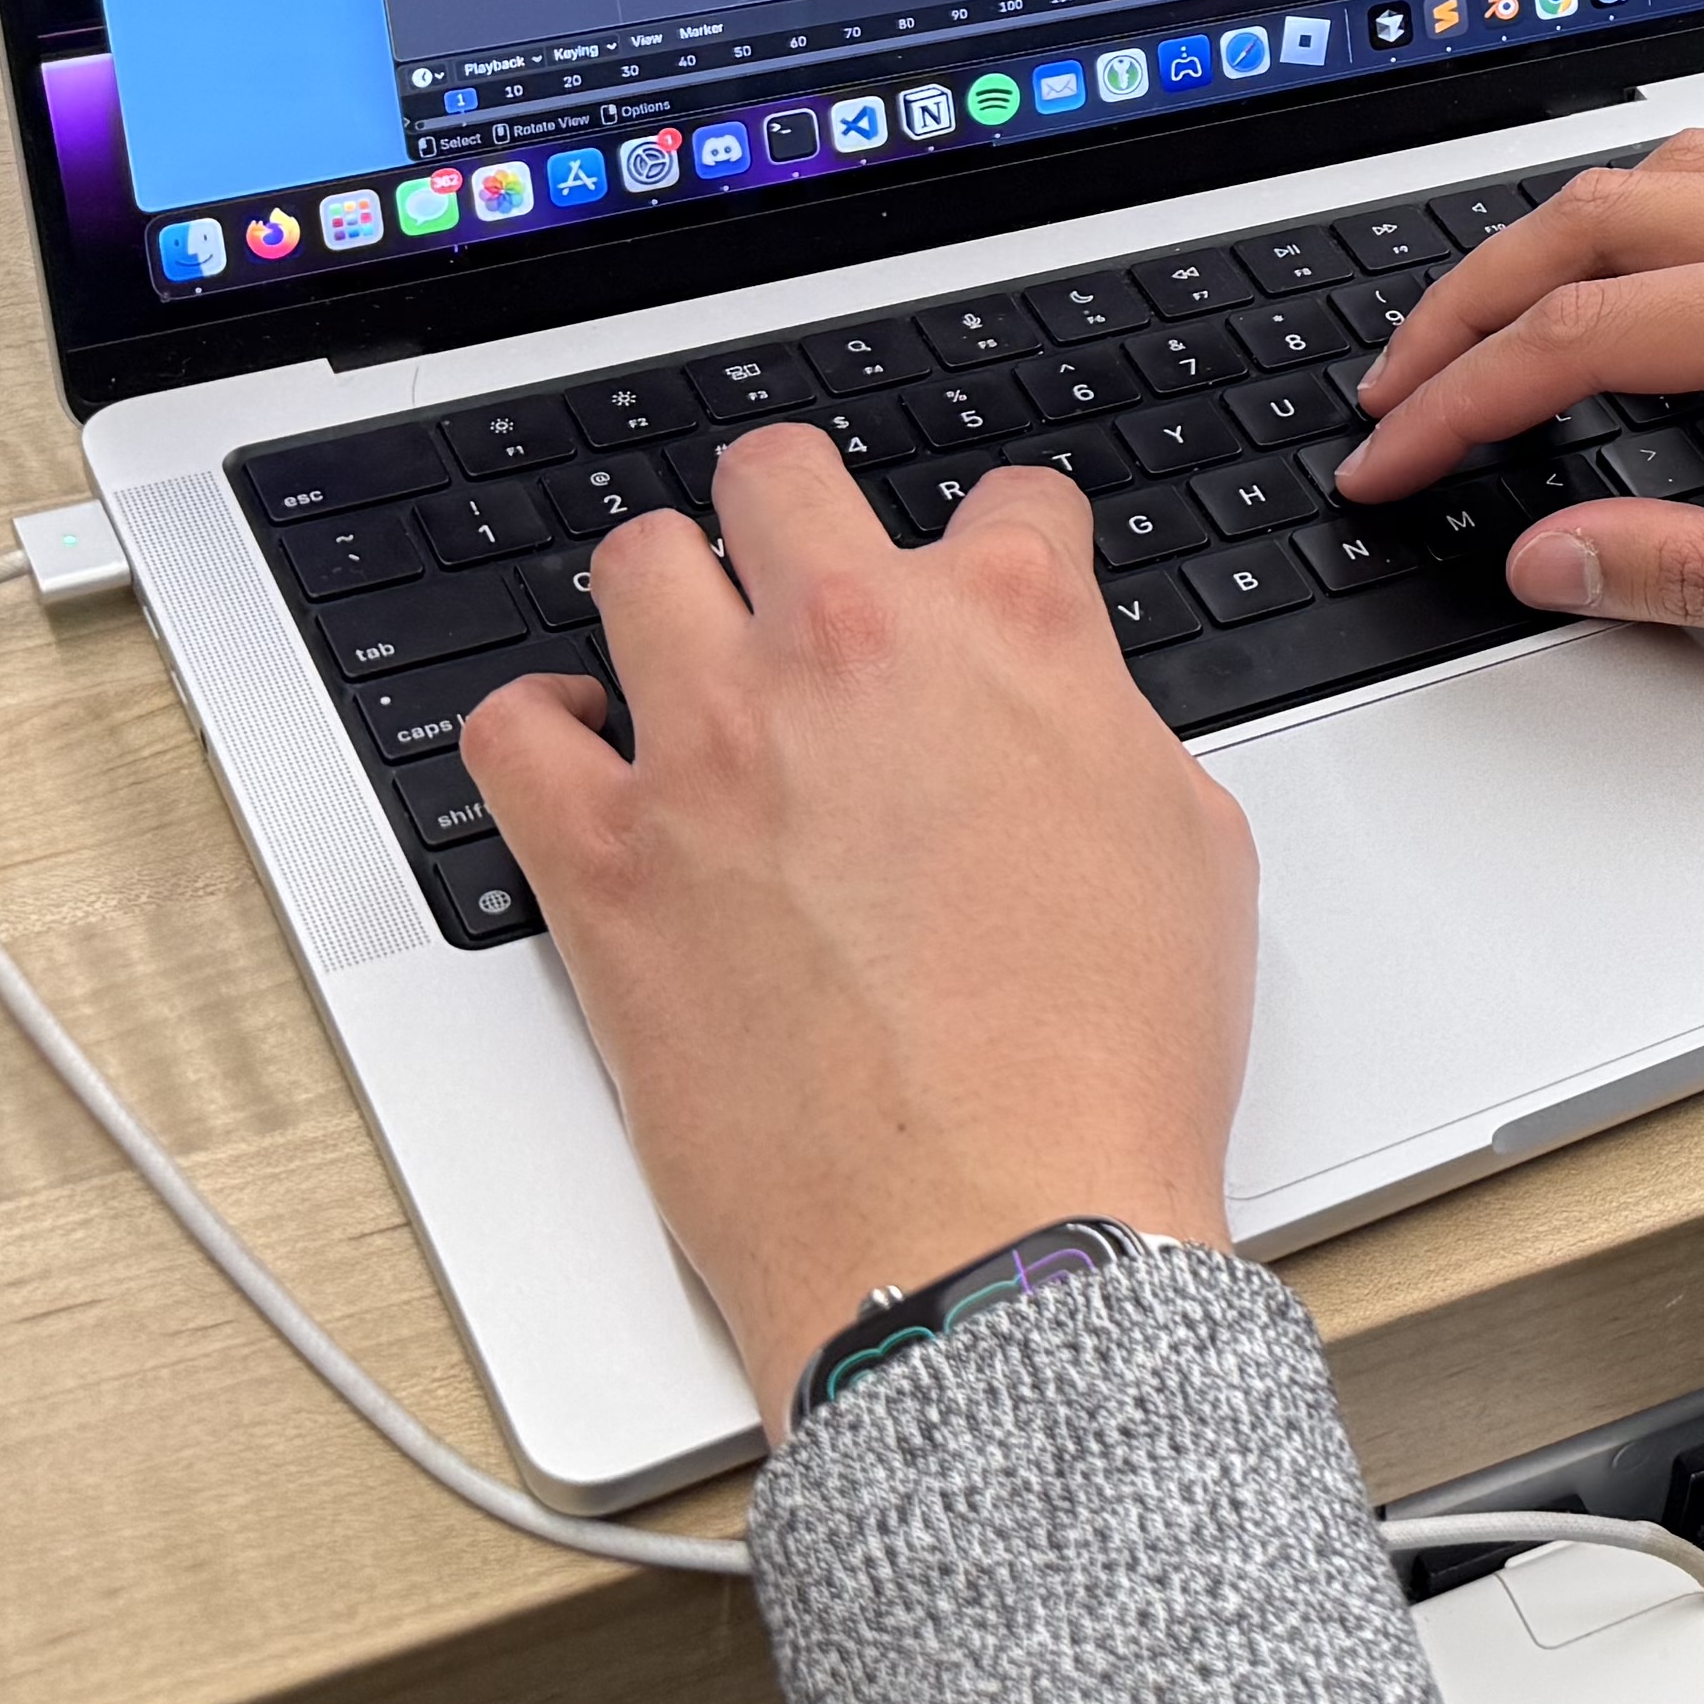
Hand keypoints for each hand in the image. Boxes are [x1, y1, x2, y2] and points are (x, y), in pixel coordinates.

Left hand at [458, 437, 1254, 1425]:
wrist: (995, 1227)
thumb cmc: (1106, 1069)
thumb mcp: (1194, 854)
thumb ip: (1109, 738)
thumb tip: (1061, 728)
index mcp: (1015, 631)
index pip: (1010, 500)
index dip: (1014, 541)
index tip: (996, 581)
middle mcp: (849, 651)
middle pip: (782, 476)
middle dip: (801, 517)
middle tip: (809, 581)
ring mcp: (711, 747)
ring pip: (636, 564)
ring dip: (672, 601)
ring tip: (690, 663)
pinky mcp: (602, 860)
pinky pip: (510, 729)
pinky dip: (539, 728)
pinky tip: (585, 757)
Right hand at [1339, 135, 1703, 682]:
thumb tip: (1553, 555)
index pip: (1589, 331)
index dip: (1460, 399)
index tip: (1386, 457)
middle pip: (1602, 216)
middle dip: (1471, 300)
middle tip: (1392, 389)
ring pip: (1676, 171)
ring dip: (1559, 241)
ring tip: (1485, 333)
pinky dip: (1657, 215)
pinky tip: (1634, 282)